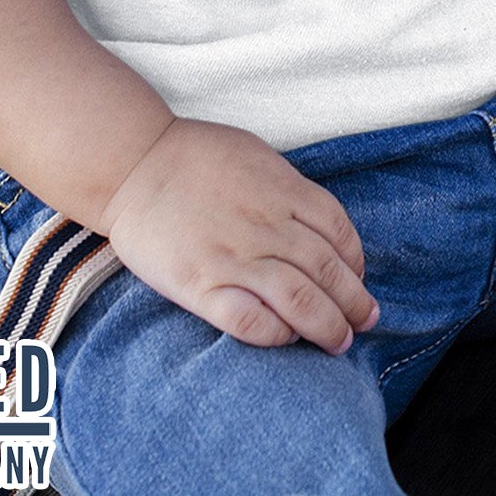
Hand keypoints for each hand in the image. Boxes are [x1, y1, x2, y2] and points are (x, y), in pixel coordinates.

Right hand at [98, 117, 380, 352]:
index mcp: (282, 191)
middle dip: (353, 302)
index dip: (356, 262)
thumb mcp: (255, 155)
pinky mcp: (201, 285)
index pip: (339, 233)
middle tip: (364, 320)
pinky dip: (276, 334)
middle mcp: (266, 225)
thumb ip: (288, 187)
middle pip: (328, 271)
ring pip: (300, 301)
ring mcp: (234, 257)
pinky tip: (285, 337)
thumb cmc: (192, 155)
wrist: (131, 163)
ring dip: (327, 326)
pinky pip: (250, 321)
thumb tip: (317, 221)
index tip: (357, 279)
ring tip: (338, 341)